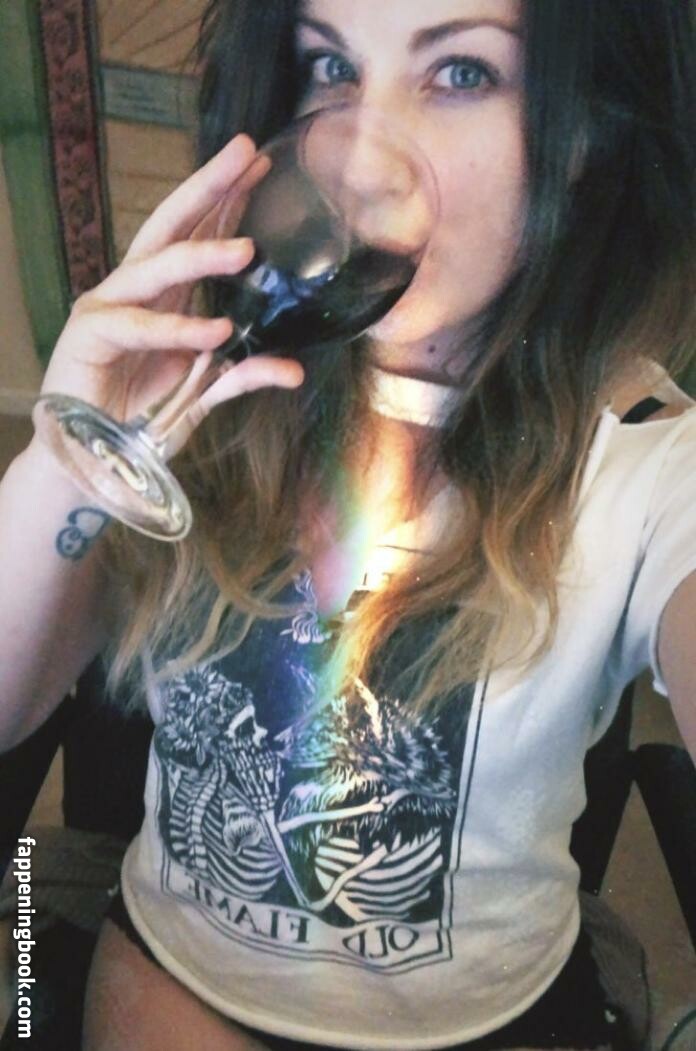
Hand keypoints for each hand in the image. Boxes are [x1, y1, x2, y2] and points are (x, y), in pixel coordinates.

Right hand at [37, 134, 304, 433]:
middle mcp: (137, 291)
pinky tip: (214, 331)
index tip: (264, 163)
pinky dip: (175, 330)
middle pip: (173, 226)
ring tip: (246, 250)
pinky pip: (138, 326)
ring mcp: (110, 307)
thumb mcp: (203, 394)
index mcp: (166, 295)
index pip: (198, 233)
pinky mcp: (89, 335)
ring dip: (200, 255)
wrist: (91, 457)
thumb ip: (242, 375)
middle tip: (247, 153)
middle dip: (210, 187)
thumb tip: (294, 370)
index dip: (229, 199)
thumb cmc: (140, 418)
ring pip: (156, 266)